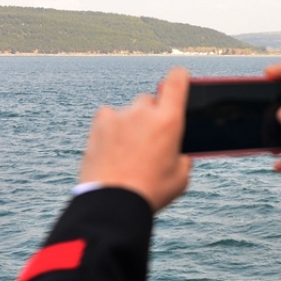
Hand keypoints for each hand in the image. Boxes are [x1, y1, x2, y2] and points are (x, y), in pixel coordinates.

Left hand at [78, 68, 191, 211]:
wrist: (112, 203)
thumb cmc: (149, 193)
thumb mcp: (179, 180)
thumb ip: (182, 161)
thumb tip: (178, 156)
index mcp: (169, 121)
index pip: (176, 81)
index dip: (179, 77)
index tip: (179, 77)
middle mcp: (143, 112)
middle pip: (149, 100)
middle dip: (151, 115)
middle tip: (150, 139)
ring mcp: (119, 117)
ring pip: (128, 112)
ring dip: (130, 123)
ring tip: (128, 151)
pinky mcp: (98, 126)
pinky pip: (108, 117)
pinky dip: (111, 127)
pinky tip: (112, 146)